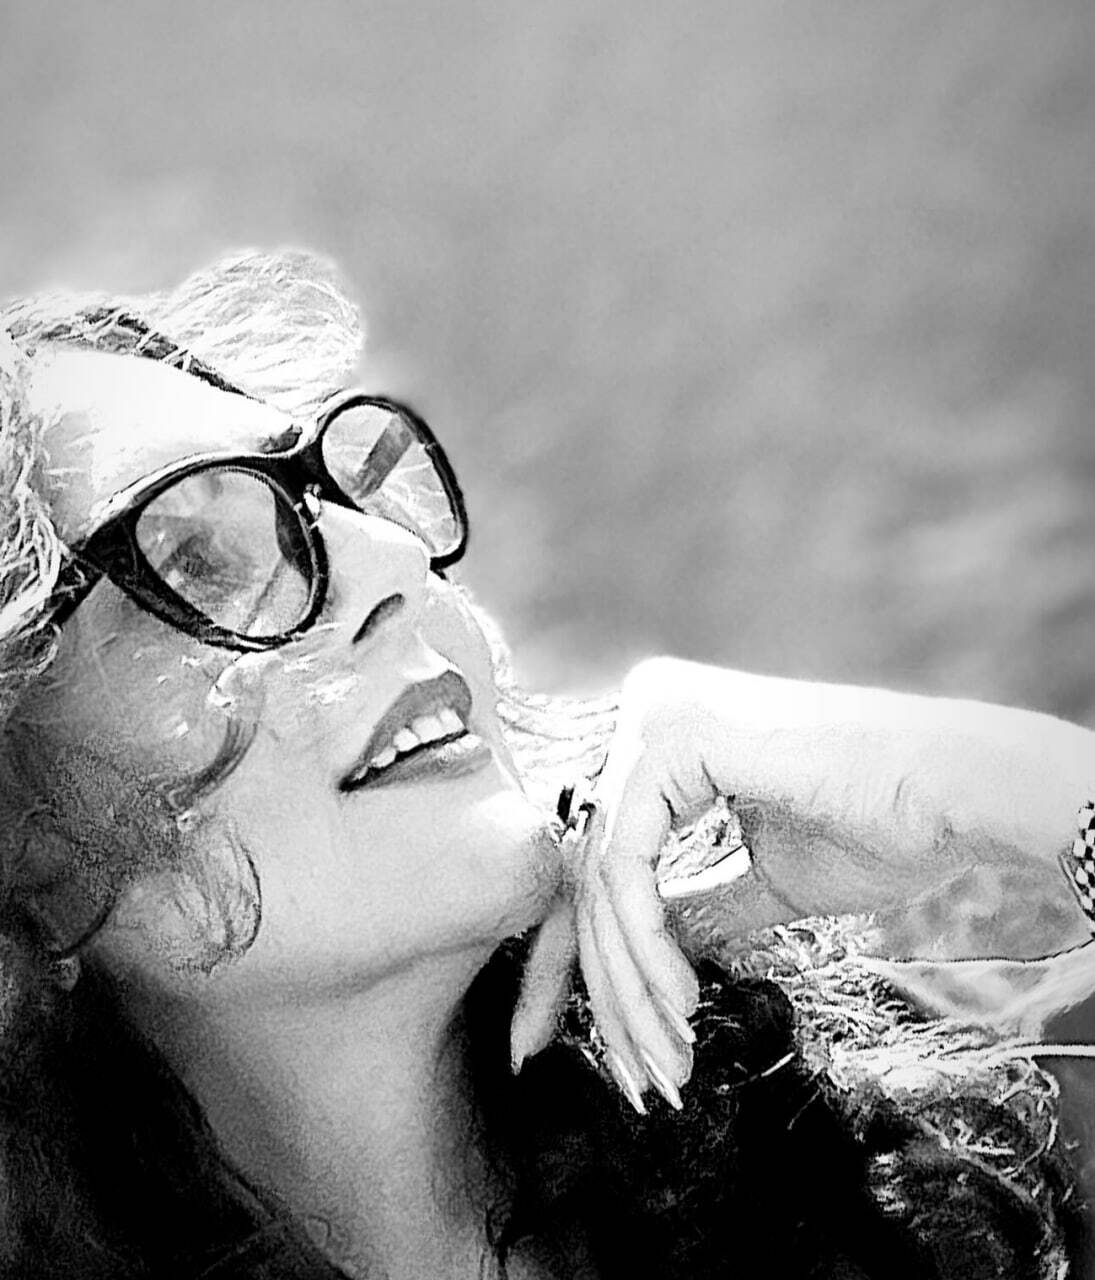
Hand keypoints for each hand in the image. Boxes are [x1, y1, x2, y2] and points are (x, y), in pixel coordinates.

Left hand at [511, 658, 1094, 1108]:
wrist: (960, 795)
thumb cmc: (879, 826)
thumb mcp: (766, 876)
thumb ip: (699, 898)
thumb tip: (648, 946)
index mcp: (666, 732)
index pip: (603, 853)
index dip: (598, 954)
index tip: (619, 1039)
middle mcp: (647, 708)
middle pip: (593, 867)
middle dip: (609, 984)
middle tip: (644, 1070)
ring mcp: (654, 715)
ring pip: (602, 874)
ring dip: (630, 980)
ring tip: (667, 1053)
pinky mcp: (673, 738)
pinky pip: (626, 859)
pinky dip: (643, 941)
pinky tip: (678, 1000)